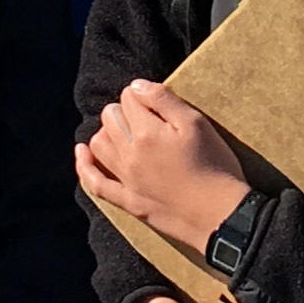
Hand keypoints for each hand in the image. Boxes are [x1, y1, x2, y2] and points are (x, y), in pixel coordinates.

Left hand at [71, 82, 257, 242]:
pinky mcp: (128, 201)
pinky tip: (83, 153)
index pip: (130, 97)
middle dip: (125, 110)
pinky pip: (95, 183)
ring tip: (126, 132)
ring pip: (98, 144)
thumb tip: (136, 86)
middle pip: (110, 117)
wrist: (220, 216)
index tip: (161, 105)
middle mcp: (129, 154)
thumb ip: (164, 100)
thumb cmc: (215, 167)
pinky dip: (85, 166)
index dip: (144, 95)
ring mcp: (126, 179)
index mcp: (146, 132)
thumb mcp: (197, 124)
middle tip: (149, 118)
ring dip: (107, 132)